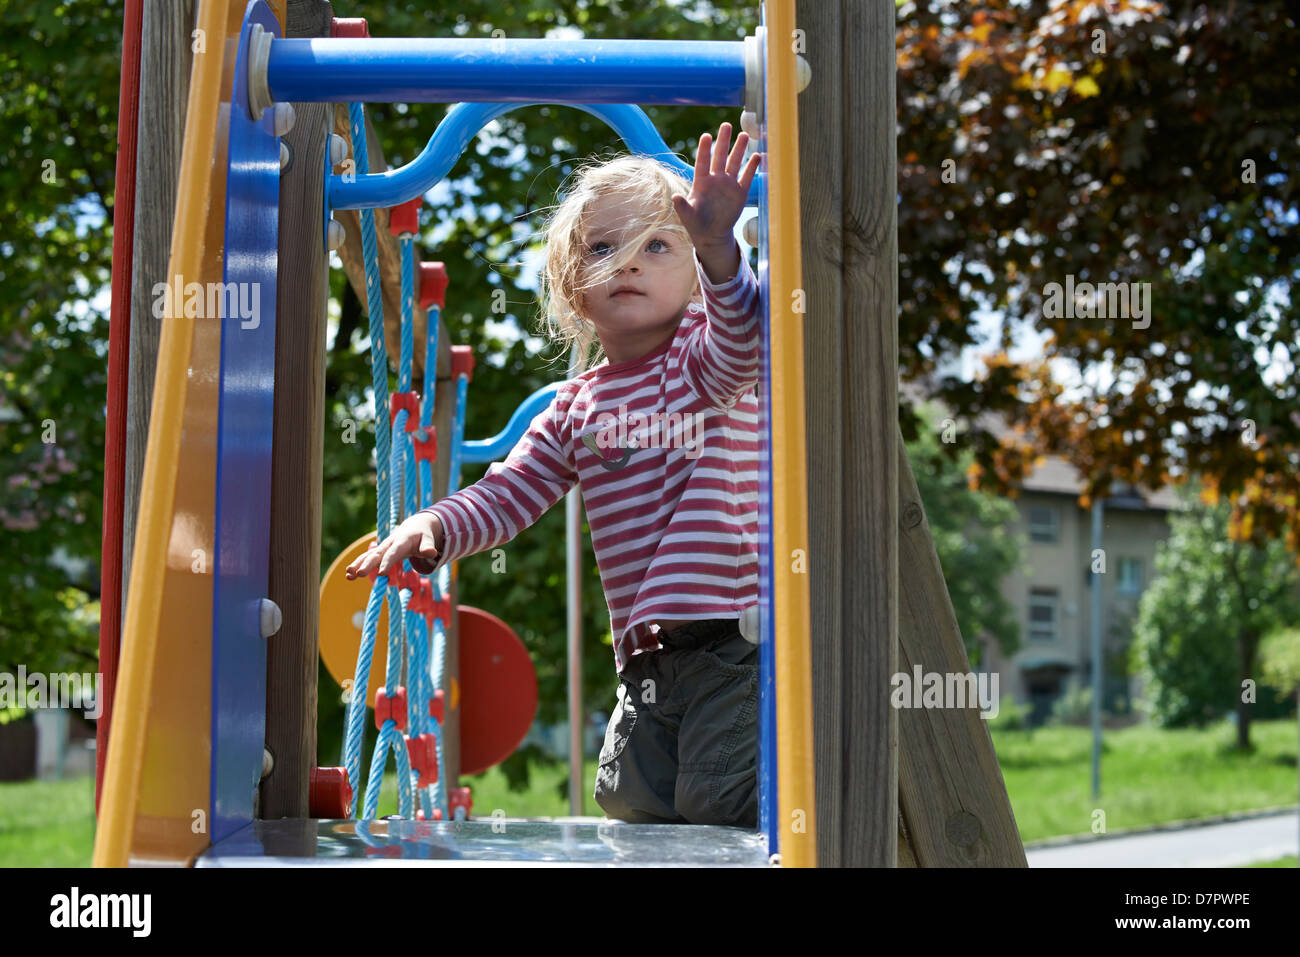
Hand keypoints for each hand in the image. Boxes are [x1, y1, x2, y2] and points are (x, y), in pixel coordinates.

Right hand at [345, 511, 443, 581]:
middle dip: (367, 564)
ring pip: (369, 556)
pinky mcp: (380, 552)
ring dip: (358, 564)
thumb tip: (432, 553)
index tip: (381, 573)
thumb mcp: (428, 539)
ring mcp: (383, 548)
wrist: (416, 526)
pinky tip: (349, 575)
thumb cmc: (423, 536)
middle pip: (377, 554)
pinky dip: (358, 565)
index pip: (393, 553)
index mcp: (401, 541)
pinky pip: (367, 558)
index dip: (387, 562)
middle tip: (358, 574)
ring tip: (348, 575)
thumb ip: (428, 546)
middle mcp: (389, 544)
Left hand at [672, 121, 761, 249]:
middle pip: (720, 156)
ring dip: (739, 149)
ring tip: (744, 135)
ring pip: (734, 163)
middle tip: (727, 125)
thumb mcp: (688, 216)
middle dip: (723, 141)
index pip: (702, 162)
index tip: (706, 136)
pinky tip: (757, 155)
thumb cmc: (696, 224)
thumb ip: (682, 206)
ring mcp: (728, 184)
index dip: (704, 149)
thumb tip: (674, 197)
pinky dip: (752, 167)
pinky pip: (747, 177)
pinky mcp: (740, 193)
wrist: (712, 234)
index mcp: (701, 182)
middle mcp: (715, 179)